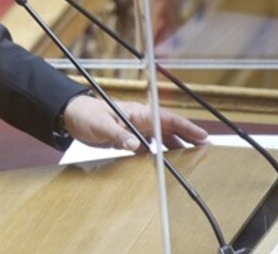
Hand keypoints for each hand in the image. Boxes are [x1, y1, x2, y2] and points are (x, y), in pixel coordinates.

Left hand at [62, 95, 208, 150]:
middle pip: (170, 129)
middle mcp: (141, 121)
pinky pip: (149, 147)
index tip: (203, 136)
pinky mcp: (129, 138)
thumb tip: (136, 145)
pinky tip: (165, 163)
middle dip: (188, 138)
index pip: (168, 119)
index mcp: (138, 113)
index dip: (187, 128)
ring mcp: (136, 129)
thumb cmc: (86, 115)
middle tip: (205, 149)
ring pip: (162, 139)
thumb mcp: (101, 125)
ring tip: (190, 159)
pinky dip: (159, 154)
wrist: (72, 117)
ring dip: (175, 148)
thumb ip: (118, 135)